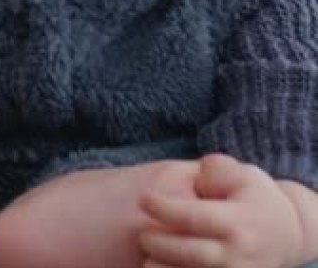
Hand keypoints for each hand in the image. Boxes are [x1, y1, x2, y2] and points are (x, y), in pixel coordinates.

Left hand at [139, 154, 303, 267]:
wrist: (287, 234)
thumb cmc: (254, 196)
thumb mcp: (241, 173)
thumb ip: (214, 171)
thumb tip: (197, 177)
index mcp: (238, 222)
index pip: (194, 217)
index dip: (165, 208)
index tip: (143, 198)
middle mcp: (237, 255)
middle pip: (191, 254)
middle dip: (160, 245)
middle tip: (142, 234)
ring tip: (146, 260)